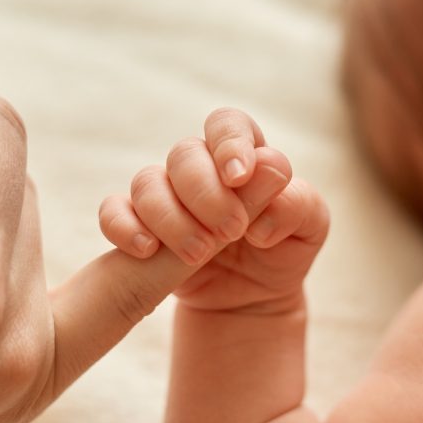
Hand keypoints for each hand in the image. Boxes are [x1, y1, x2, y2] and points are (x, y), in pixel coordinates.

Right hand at [99, 108, 328, 314]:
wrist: (253, 298)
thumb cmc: (284, 251)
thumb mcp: (309, 230)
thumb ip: (297, 202)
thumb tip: (268, 177)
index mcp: (243, 155)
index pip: (227, 124)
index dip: (229, 143)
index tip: (239, 177)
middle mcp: (200, 168)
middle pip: (184, 154)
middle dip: (205, 193)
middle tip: (231, 231)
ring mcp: (166, 196)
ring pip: (147, 183)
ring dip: (171, 218)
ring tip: (200, 253)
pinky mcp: (140, 226)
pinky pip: (113, 212)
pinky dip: (123, 227)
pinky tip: (147, 250)